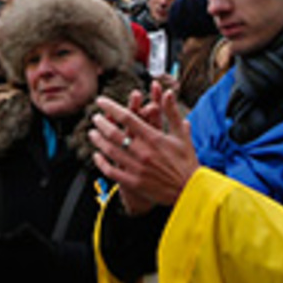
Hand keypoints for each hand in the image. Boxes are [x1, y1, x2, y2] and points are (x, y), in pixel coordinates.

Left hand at [89, 84, 197, 212]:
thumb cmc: (186, 161)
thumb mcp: (181, 134)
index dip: (111, 107)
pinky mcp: (133, 182)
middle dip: (101, 123)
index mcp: (153, 137)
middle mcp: (143, 151)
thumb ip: (171, 112)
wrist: (190, 190)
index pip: (127, 117)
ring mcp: (136, 168)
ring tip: (92, 133)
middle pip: (114, 133)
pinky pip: (111, 171)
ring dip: (98, 140)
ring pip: (110, 151)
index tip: (101, 101)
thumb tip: (168, 92)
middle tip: (95, 118)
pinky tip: (96, 155)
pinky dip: (101, 162)